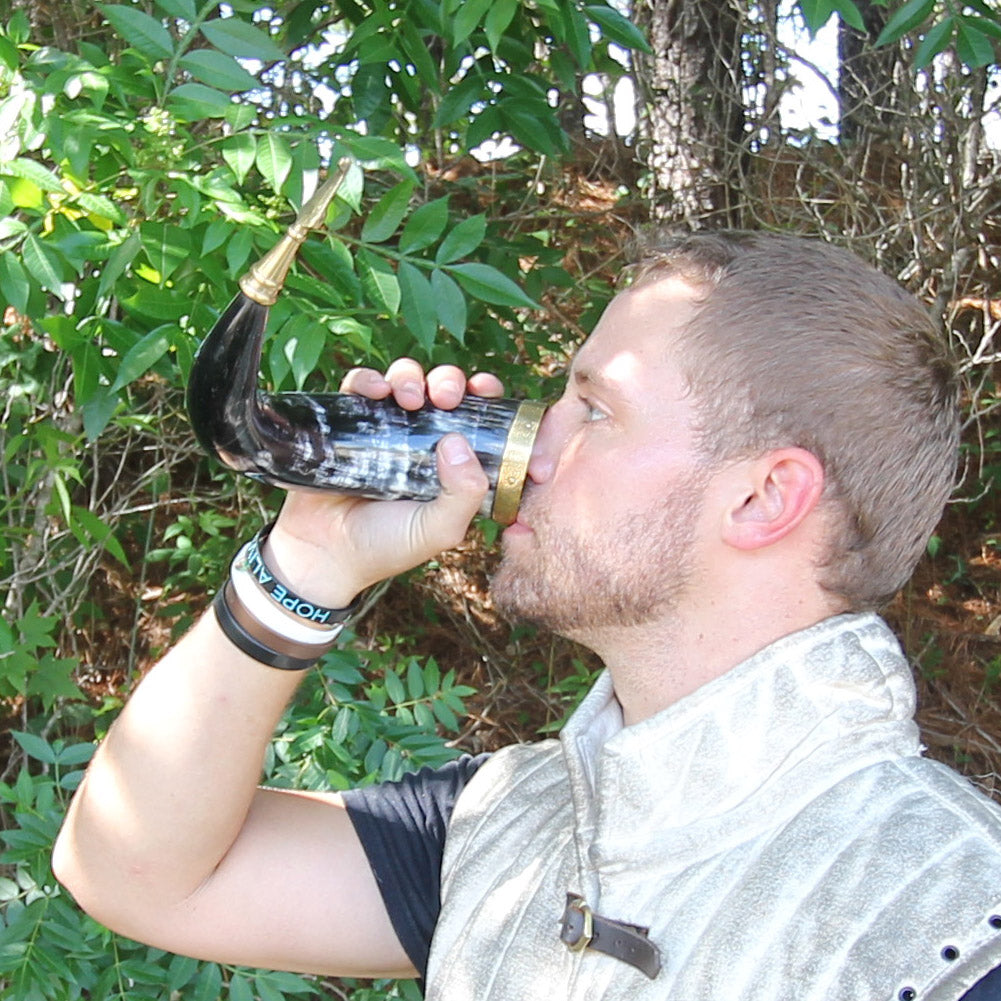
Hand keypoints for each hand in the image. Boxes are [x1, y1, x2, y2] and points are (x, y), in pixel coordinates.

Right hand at [265, 359, 504, 606]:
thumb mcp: (439, 529)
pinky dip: (368, 379)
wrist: (324, 554)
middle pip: (442, 389)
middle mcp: (421, 439)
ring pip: (404, 380)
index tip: (485, 388)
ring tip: (408, 398)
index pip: (478, 416)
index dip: (486, 396)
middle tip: (444, 397)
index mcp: (451, 462)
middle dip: (448, 381)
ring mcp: (383, 428)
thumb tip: (458, 441)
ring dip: (411, 377)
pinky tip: (375, 391)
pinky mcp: (346, 422)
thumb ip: (464, 495)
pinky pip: (359, 385)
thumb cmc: (387, 546)